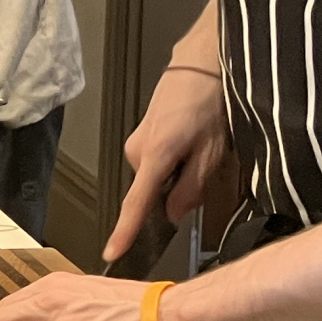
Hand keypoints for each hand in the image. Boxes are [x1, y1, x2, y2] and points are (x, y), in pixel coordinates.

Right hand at [107, 64, 229, 261]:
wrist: (200, 66)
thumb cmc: (208, 106)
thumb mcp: (210, 152)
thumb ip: (191, 188)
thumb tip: (172, 214)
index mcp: (154, 157)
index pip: (136, 203)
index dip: (125, 231)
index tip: (111, 255)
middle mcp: (136, 152)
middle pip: (154, 191)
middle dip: (177, 192)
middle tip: (207, 168)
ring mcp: (135, 143)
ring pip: (157, 177)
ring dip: (178, 174)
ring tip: (203, 146)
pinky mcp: (141, 136)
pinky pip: (156, 163)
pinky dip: (174, 162)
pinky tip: (193, 141)